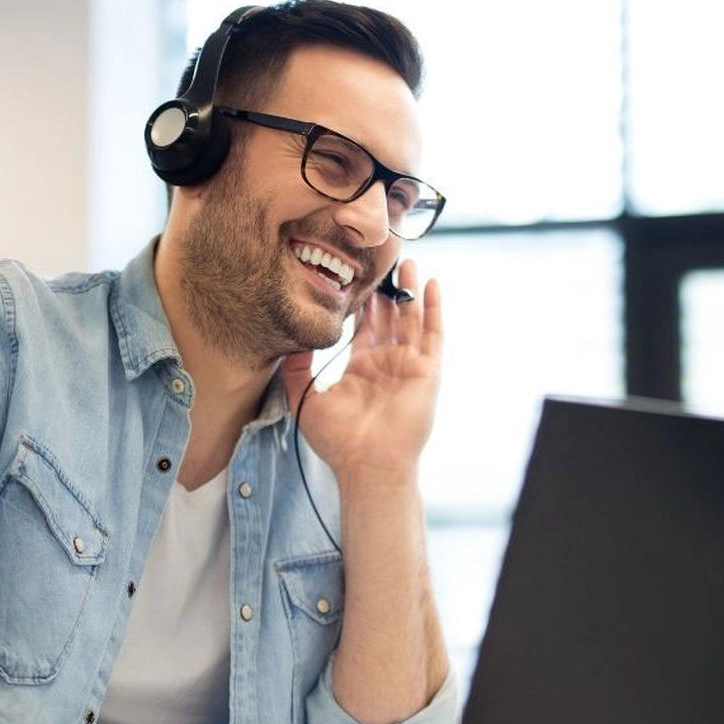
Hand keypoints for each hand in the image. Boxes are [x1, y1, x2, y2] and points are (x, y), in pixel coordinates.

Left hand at [281, 258, 442, 478]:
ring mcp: (409, 367)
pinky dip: (433, 308)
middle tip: (379, 260)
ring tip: (406, 260)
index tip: (352, 276)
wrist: (367, 464)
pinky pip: (434, 334)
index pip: (363, 328)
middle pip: (389, 318)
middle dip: (385, 289)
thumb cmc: (338, 441)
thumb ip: (296, 369)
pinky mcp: (428, 371)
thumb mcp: (305, 400)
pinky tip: (430, 283)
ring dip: (409, 290)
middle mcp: (387, 365)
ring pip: (411, 319)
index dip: (360, 303)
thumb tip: (289, 339)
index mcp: (361, 370)